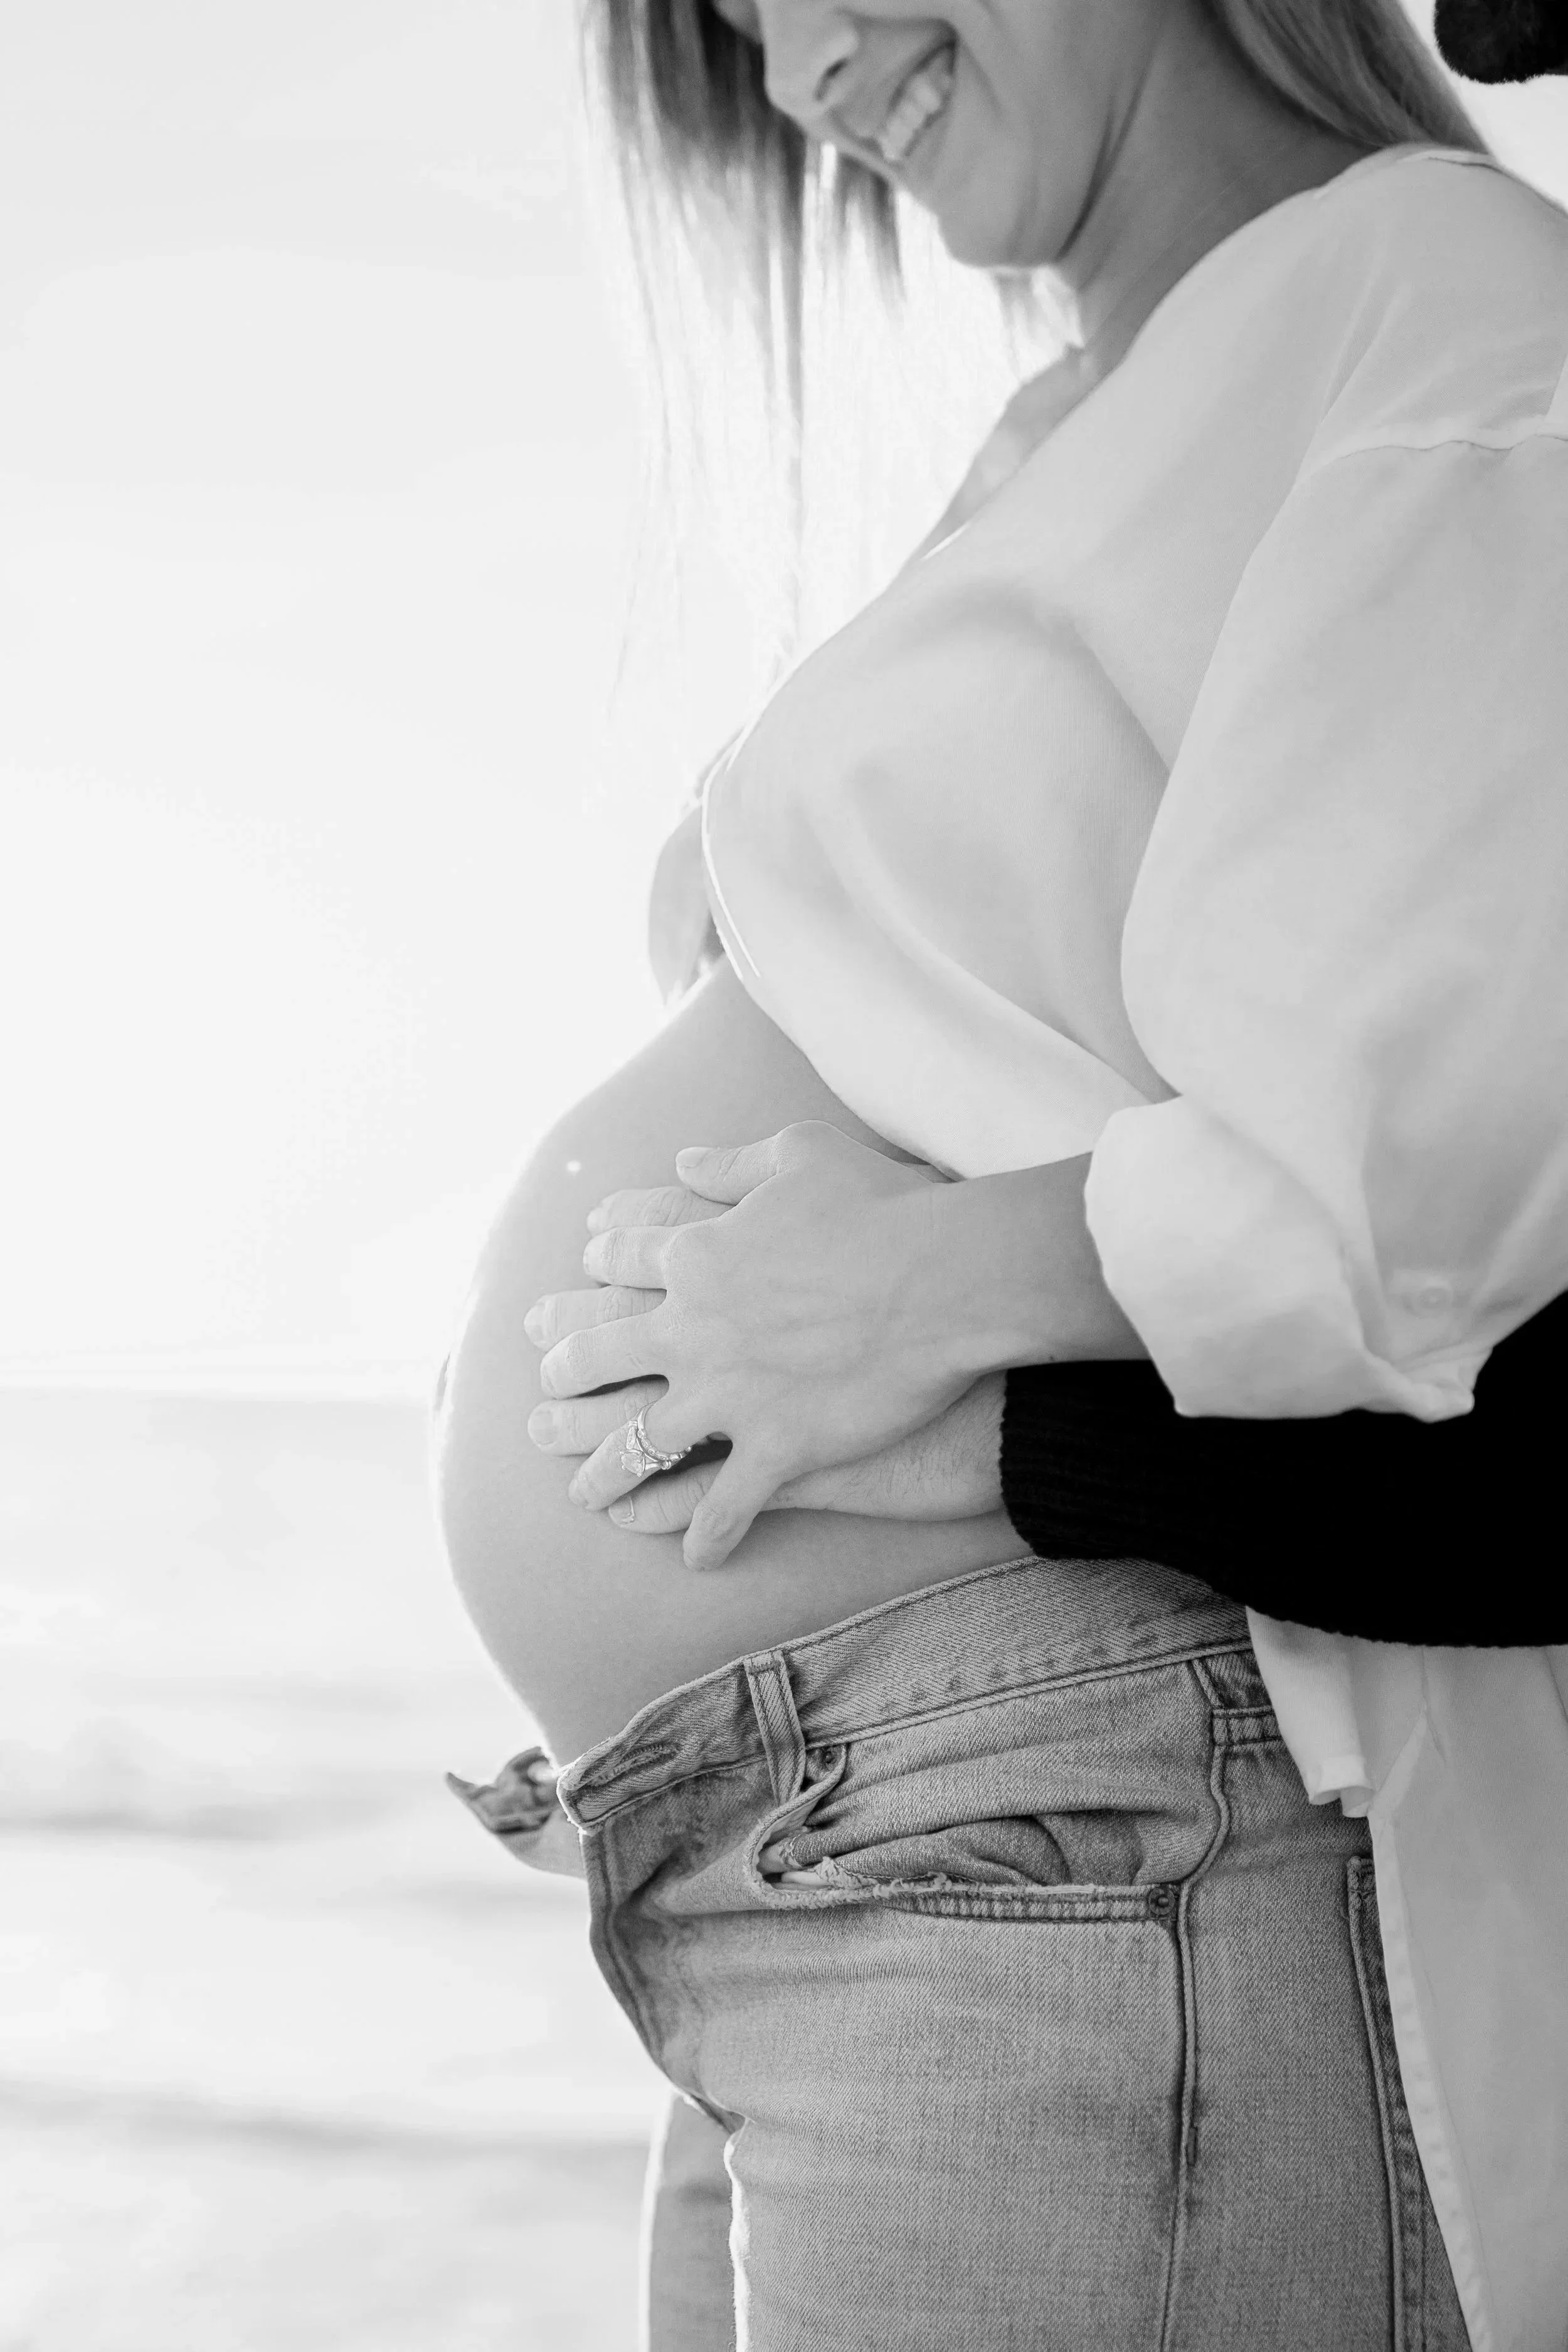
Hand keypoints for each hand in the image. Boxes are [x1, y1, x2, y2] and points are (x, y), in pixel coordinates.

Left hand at [526, 1122, 974, 1569]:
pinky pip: (723, 1506)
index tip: (574, 1281)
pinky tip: (695, 1558)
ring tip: (586, 1495)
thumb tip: (684, 1159)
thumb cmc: (888, 1209)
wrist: (950, 1279)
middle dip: (568, 1379)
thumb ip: (736, 1162)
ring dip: (606, 1474)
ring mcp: (729, 1396)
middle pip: (603, 1355)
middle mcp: (693, 1328)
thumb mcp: (804, 1154)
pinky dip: (704, 1536)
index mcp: (696, 1253)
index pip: (623, 1261)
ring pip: (640, 1444)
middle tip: (544, 1397)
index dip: (595, 1271)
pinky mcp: (777, 1450)